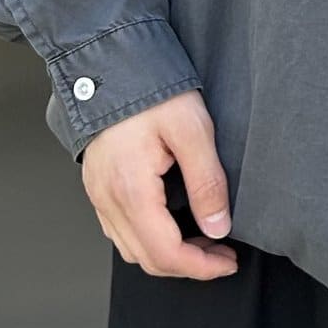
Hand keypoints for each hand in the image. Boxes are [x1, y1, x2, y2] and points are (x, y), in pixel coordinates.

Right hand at [79, 88, 238, 279]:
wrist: (109, 61)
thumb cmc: (152, 90)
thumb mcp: (193, 130)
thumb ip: (207, 182)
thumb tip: (219, 228)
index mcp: (131, 190)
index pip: (166, 254)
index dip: (201, 267)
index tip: (229, 261)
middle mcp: (108, 199)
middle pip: (146, 259)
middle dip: (188, 265)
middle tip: (223, 254)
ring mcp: (98, 194)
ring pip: (131, 248)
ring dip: (168, 254)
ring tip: (203, 240)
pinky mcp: (97, 185)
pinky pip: (120, 229)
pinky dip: (149, 238)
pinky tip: (174, 223)